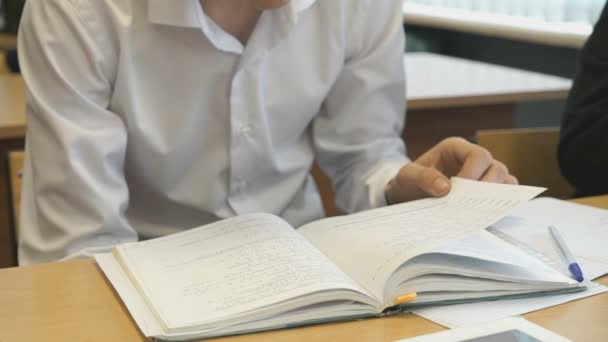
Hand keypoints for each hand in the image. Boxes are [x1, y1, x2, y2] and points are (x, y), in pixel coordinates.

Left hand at [385, 137, 517, 203]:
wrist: (407, 195)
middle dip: (487, 188)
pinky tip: (482, 216)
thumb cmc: (409, 182)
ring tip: (476, 210)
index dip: (474, 174)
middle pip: (497, 168)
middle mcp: (473, 159)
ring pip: (505, 181)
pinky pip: (502, 197)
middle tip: (469, 204)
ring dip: (495, 197)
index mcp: (456, 148)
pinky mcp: (484, 193)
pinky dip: (497, 206)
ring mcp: (481, 176)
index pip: (479, 155)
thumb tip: (446, 188)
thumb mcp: (407, 177)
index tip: (458, 193)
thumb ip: (423, 178)